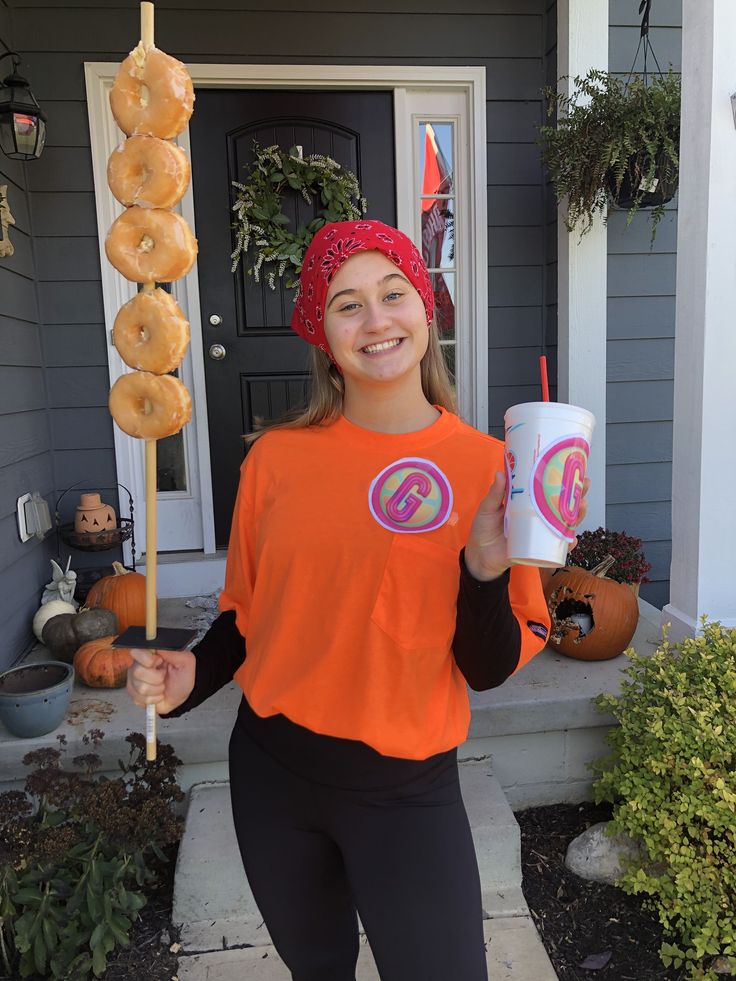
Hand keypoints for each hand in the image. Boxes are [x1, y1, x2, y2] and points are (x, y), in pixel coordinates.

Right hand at [126, 647, 195, 715]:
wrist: (179, 697)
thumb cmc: (181, 678)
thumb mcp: (186, 662)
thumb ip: (174, 652)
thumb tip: (159, 647)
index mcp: (149, 653)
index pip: (137, 652)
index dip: (149, 660)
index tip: (160, 662)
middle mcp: (138, 665)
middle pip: (138, 671)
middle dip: (157, 678)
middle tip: (164, 676)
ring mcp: (133, 680)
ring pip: (141, 687)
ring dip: (157, 689)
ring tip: (162, 686)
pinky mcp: (133, 693)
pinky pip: (139, 699)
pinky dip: (153, 699)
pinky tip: (157, 694)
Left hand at [464, 474, 591, 581]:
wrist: (478, 556)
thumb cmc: (483, 529)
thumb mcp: (488, 509)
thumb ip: (495, 494)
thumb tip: (501, 472)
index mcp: (527, 503)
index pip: (549, 489)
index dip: (564, 480)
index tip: (575, 468)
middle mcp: (538, 517)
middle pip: (563, 505)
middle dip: (577, 495)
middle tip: (584, 485)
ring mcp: (539, 533)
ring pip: (564, 524)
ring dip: (577, 516)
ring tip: (581, 507)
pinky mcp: (538, 549)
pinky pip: (555, 547)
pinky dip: (566, 544)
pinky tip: (571, 540)